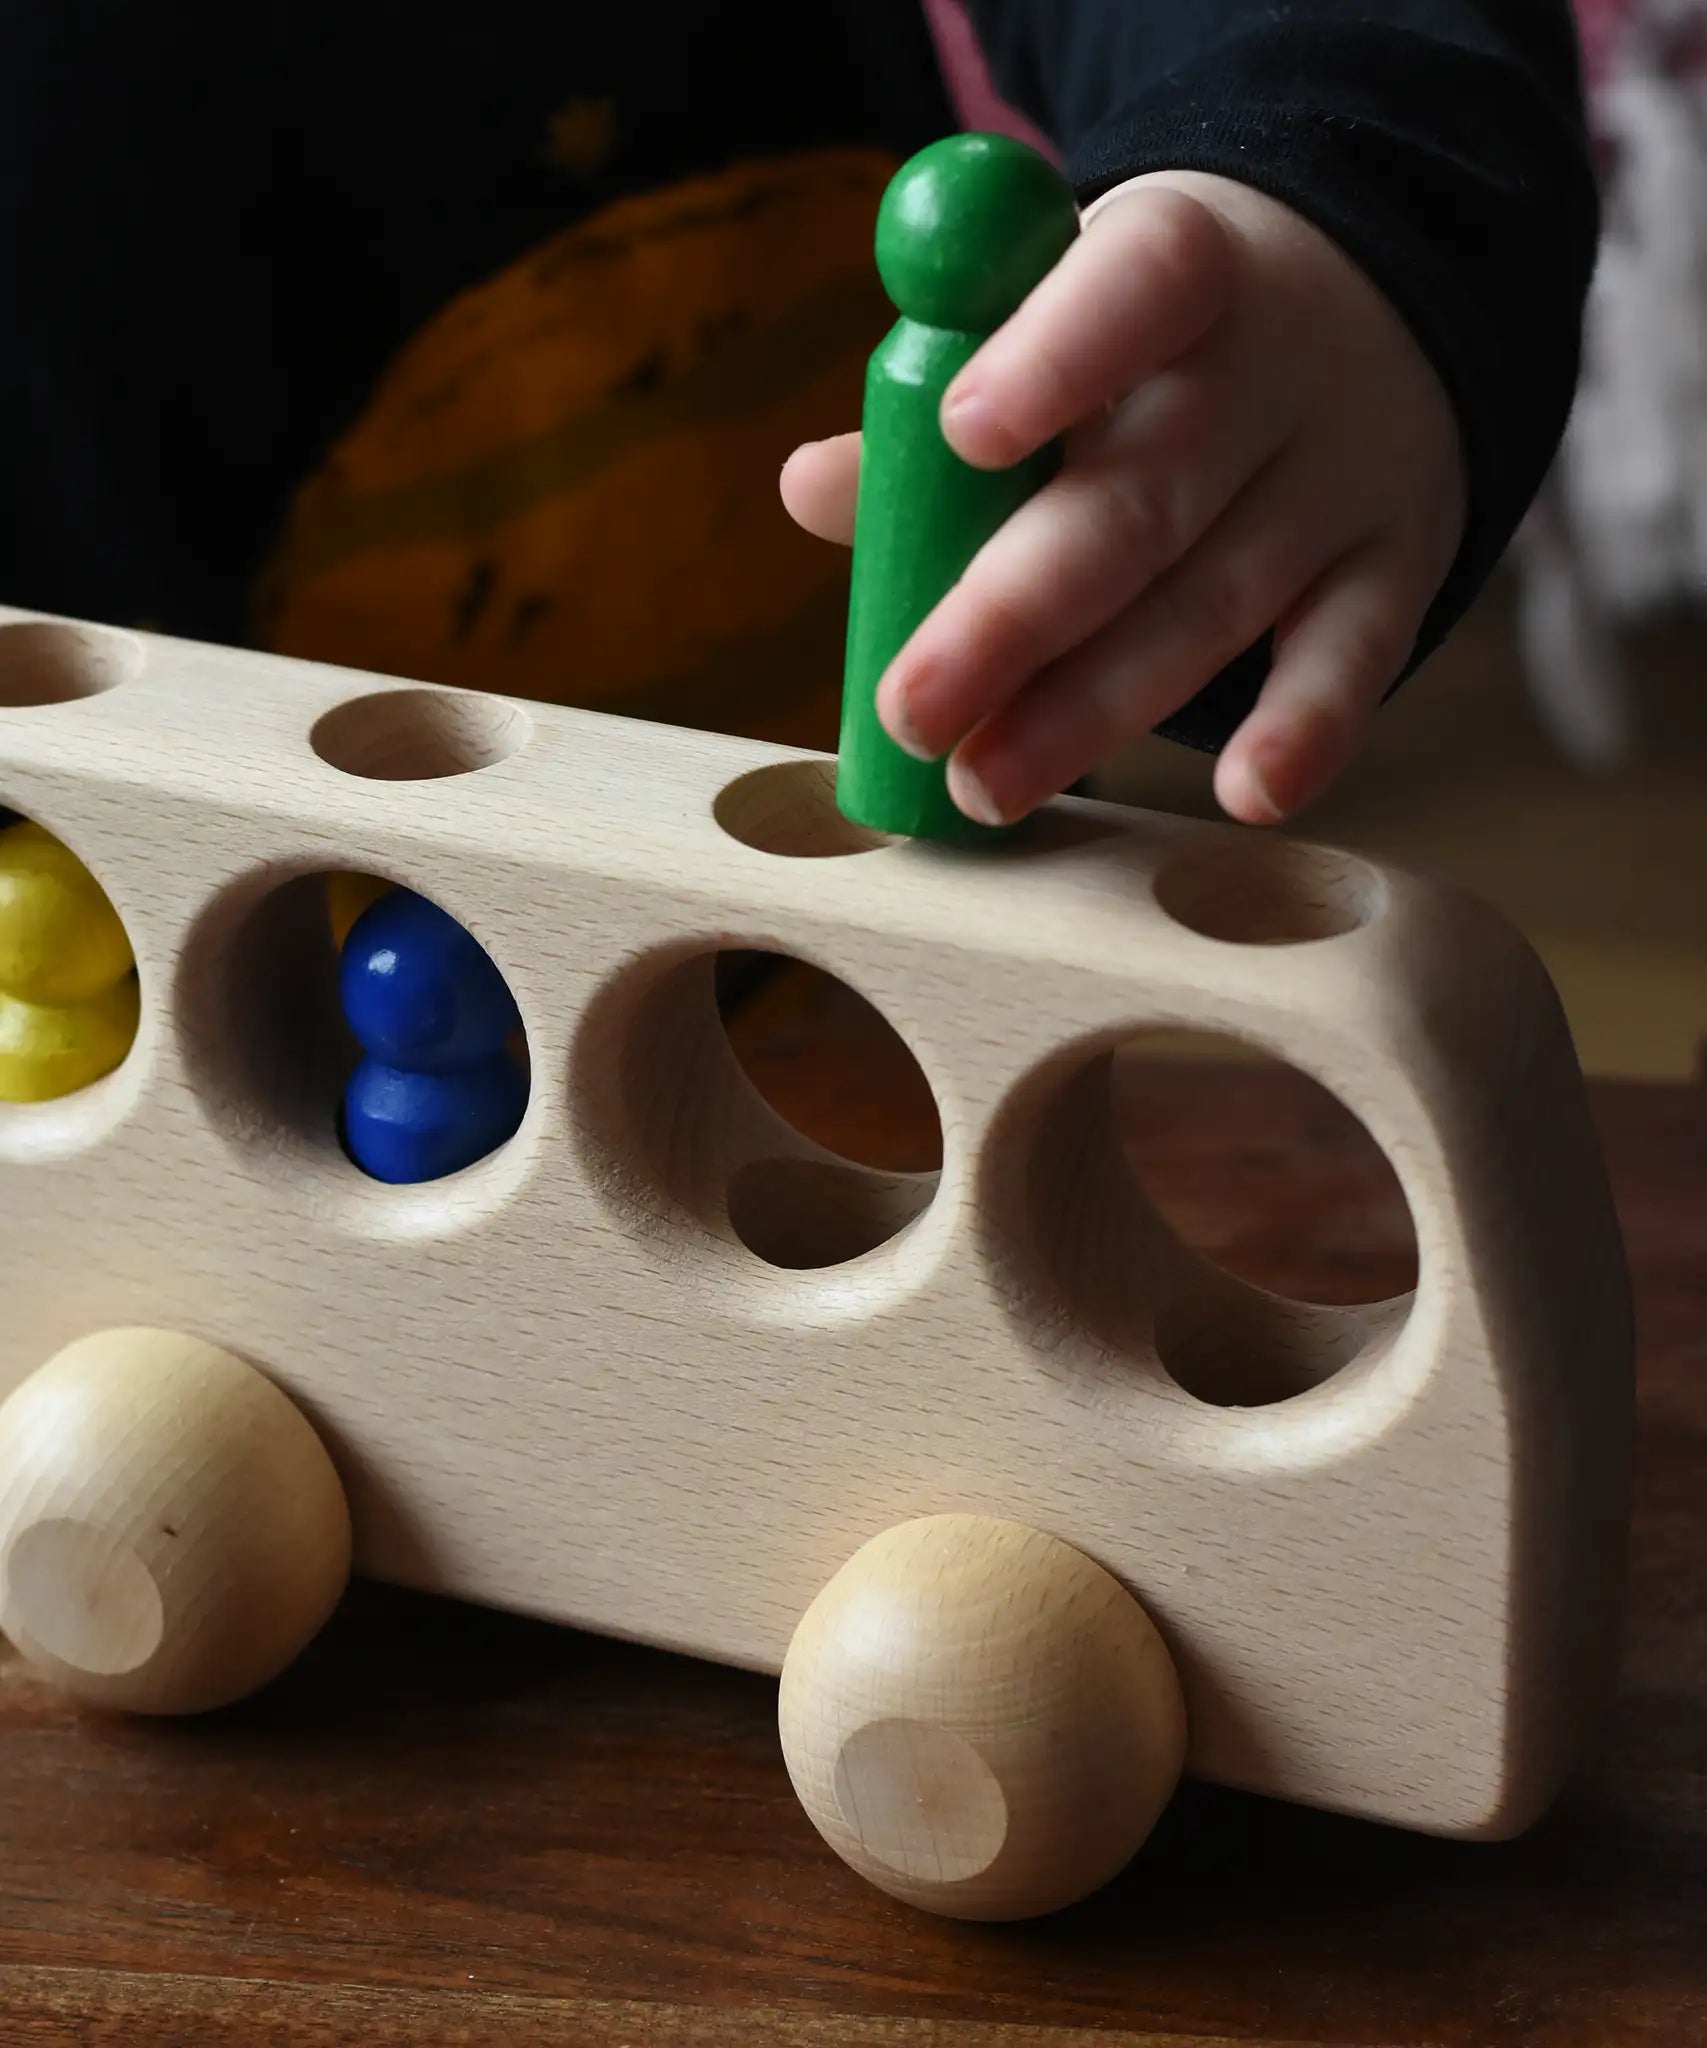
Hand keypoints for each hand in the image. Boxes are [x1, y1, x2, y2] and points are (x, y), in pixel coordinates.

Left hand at [781, 171, 1466, 825]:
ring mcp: (1341, 474)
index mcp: (1182, 265)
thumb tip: (811, 488)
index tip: (961, 434)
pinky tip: (1247, 793)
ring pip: (1213, 601)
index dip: (1056, 356)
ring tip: (984, 784)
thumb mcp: (1071, 315)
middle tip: (913, 710)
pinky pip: (1356, 655)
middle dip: (1016, 616)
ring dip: (1094, 709)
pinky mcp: (1395, 566)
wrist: (1383, 313)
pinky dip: (1306, 727)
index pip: (1133, 285)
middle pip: (1143, 496)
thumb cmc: (1162, 337)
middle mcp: (1274, 369)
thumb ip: (941, 403)